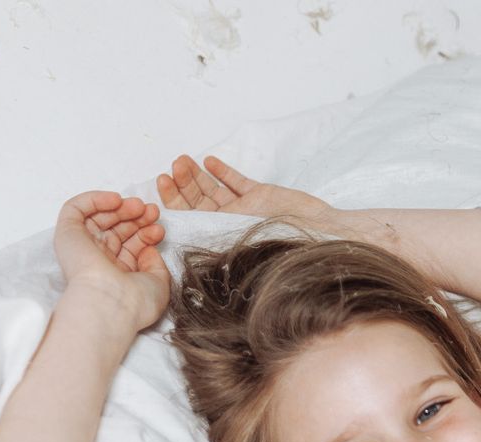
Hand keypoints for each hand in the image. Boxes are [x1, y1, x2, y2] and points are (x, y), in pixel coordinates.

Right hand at [53, 191, 169, 332]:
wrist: (112, 303)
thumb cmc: (136, 303)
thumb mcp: (158, 285)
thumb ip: (156, 265)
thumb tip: (148, 249)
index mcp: (117, 275)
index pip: (130, 246)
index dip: (145, 234)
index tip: (159, 230)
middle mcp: (99, 261)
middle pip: (116, 230)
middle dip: (136, 218)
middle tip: (152, 212)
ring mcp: (83, 247)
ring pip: (99, 218)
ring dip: (121, 207)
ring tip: (140, 206)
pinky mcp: (68, 235)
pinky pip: (76, 208)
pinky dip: (95, 199)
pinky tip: (116, 200)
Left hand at [156, 152, 329, 229]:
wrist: (318, 231)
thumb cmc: (283, 243)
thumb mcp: (240, 240)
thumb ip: (214, 232)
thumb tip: (180, 230)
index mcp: (222, 238)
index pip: (190, 219)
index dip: (173, 201)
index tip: (162, 182)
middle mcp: (230, 224)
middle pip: (200, 202)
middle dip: (184, 183)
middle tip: (174, 165)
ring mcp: (245, 209)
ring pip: (215, 190)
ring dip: (198, 175)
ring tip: (184, 160)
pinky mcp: (261, 196)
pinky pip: (238, 183)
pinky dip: (224, 172)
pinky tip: (210, 161)